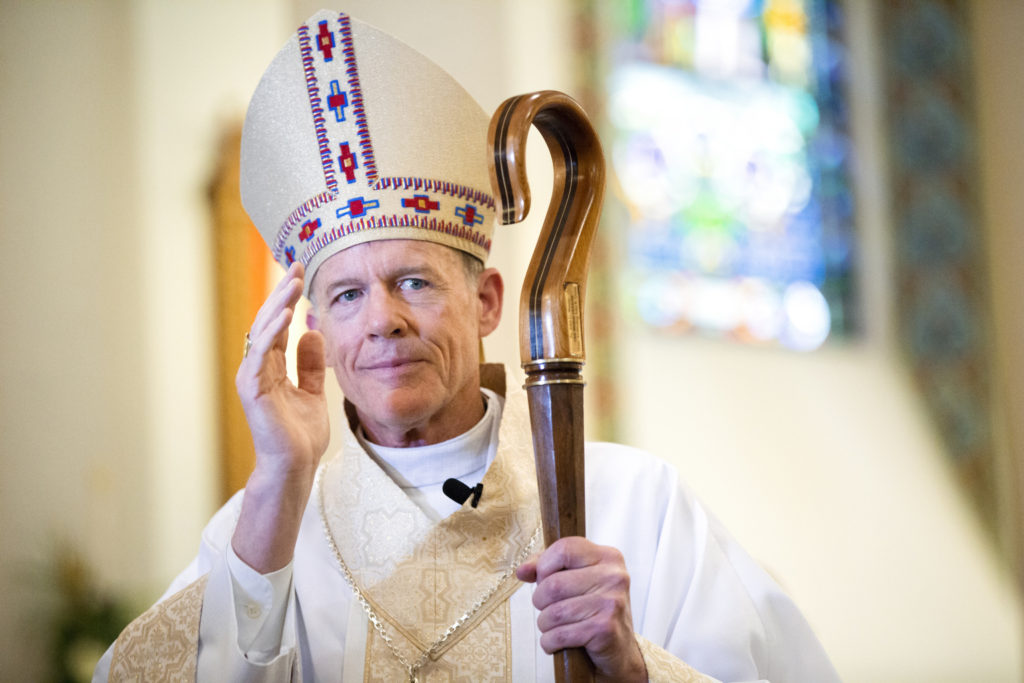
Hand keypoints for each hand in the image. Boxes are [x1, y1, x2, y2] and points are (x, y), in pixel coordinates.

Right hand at [232, 262, 329, 571]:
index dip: (287, 300)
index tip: (300, 275)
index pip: (277, 325)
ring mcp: (252, 378)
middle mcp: (257, 368)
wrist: (295, 467)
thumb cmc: (300, 435)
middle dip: (281, 293)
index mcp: (270, 367)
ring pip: (261, 332)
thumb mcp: (312, 392)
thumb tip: (313, 333)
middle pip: (267, 322)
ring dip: (277, 305)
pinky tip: (285, 315)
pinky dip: (271, 333)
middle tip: (296, 267)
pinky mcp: (252, 390)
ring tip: (292, 282)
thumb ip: (310, 364)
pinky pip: (259, 355)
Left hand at [517, 537, 647, 681]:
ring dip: (544, 624)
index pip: (564, 549)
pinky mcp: (605, 629)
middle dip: (540, 601)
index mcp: (608, 557)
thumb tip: (522, 571)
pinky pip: (559, 635)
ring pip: (554, 612)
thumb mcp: (577, 581)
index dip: (544, 565)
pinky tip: (556, 642)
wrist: (620, 651)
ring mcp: (612, 603)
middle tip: (547, 609)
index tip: (543, 579)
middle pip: (554, 584)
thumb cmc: (593, 612)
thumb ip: (548, 568)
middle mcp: (614, 576)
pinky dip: (549, 642)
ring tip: (553, 627)